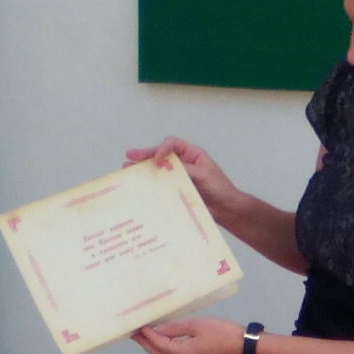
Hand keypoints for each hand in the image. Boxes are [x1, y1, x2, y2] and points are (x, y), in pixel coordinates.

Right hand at [123, 136, 239, 212]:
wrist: (227, 210)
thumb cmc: (221, 189)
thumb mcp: (204, 175)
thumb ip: (185, 169)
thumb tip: (165, 166)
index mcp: (192, 154)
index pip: (172, 144)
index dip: (162, 148)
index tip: (158, 160)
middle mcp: (183, 163)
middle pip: (161, 155)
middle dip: (145, 155)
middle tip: (129, 156)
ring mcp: (179, 177)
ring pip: (158, 169)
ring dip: (144, 168)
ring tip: (127, 169)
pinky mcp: (176, 190)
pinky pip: (161, 184)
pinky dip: (150, 184)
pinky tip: (138, 186)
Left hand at [133, 315, 245, 353]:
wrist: (243, 347)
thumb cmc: (221, 333)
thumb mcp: (196, 325)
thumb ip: (174, 329)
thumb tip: (156, 330)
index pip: (158, 344)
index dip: (147, 335)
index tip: (137, 326)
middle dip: (146, 344)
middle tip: (134, 333)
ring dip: (154, 350)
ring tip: (145, 338)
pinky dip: (165, 353)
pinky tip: (163, 344)